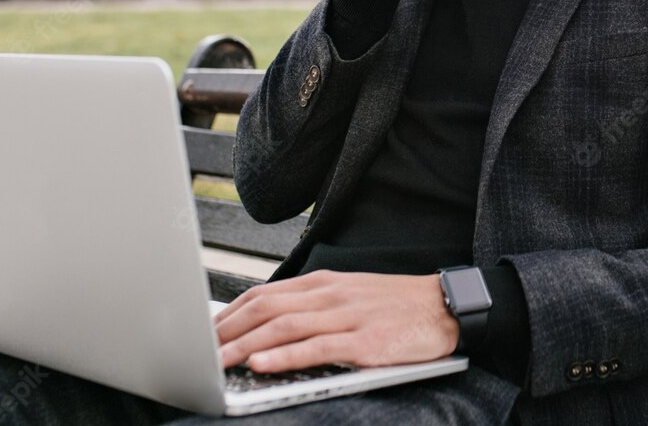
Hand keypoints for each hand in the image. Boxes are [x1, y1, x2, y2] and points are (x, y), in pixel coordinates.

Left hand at [214, 270, 460, 372]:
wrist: (446, 306)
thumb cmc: (397, 306)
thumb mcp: (351, 296)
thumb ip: (314, 306)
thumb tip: (272, 323)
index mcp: (325, 283)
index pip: (266, 294)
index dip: (231, 313)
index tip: (206, 332)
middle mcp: (332, 295)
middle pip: (267, 308)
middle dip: (229, 330)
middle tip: (201, 351)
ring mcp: (348, 317)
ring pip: (285, 327)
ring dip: (246, 345)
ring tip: (218, 361)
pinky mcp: (365, 342)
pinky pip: (317, 348)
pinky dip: (285, 356)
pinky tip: (261, 364)